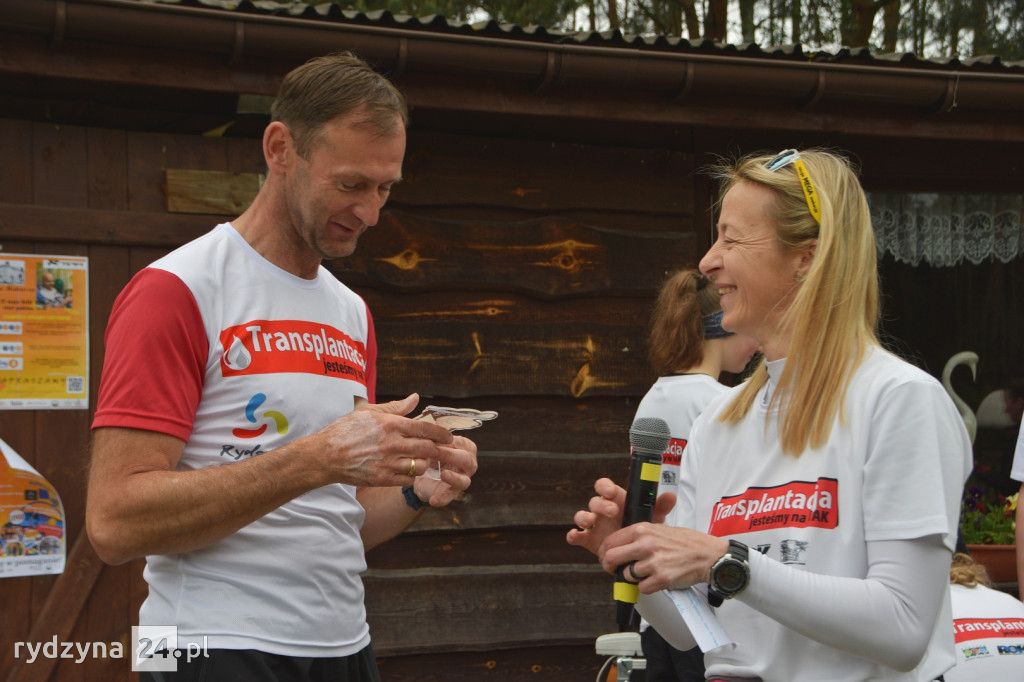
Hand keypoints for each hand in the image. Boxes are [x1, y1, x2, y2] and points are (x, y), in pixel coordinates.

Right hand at [312, 394, 460, 486]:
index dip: (442, 434)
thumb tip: (416, 398)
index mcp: (391, 424)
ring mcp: (388, 463)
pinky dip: (413, 476)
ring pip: (421, 465)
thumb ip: (395, 407)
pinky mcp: (382, 479)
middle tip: (447, 451)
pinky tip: (411, 471)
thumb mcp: (369, 412)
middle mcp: (392, 444)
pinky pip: (408, 479)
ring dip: (426, 463)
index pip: (425, 429)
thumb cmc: (346, 430)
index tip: (449, 437)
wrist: (325, 455)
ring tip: (426, 460)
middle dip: (441, 450)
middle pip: (428, 448)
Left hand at [412, 434, 477, 506]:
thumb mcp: (431, 443)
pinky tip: (433, 500)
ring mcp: (463, 479)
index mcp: (465, 447)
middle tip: (436, 452)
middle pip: (465, 459)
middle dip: (450, 455)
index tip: (432, 439)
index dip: (448, 441)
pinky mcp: (454, 492)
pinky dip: (442, 498)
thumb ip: (433, 437)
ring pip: (464, 480)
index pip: (460, 443)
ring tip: (443, 474)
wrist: (420, 472)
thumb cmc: (430, 452)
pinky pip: (450, 496)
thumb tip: (429, 428)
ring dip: (454, 478)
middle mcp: (469, 463)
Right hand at [566, 480, 676, 556]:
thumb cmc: (642, 527)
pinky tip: (575, 536)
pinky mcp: (588, 539)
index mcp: (615, 500)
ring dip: (584, 517)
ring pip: (581, 515)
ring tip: (592, 522)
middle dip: (601, 505)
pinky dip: (573, 535)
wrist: (637, 550)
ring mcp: (594, 525)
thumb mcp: (653, 516)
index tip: (610, 492)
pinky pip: (575, 535)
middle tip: (613, 512)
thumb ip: (660, 506)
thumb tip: (671, 496)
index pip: (604, 486)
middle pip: (594, 501)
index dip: (604, 487)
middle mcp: (602, 510)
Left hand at [599, 523, 728, 594]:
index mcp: (642, 530)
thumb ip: (640, 536)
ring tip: (647, 573)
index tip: (606, 558)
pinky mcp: (661, 579)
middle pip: (611, 558)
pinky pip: (642, 588)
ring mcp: (652, 562)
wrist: (708, 555)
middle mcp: (645, 545)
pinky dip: (647, 587)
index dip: (605, 552)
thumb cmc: (686, 542)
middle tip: (614, 570)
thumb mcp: (661, 528)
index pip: (611, 541)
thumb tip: (620, 545)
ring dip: (634, 577)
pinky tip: (656, 580)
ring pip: (627, 575)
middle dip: (610, 567)